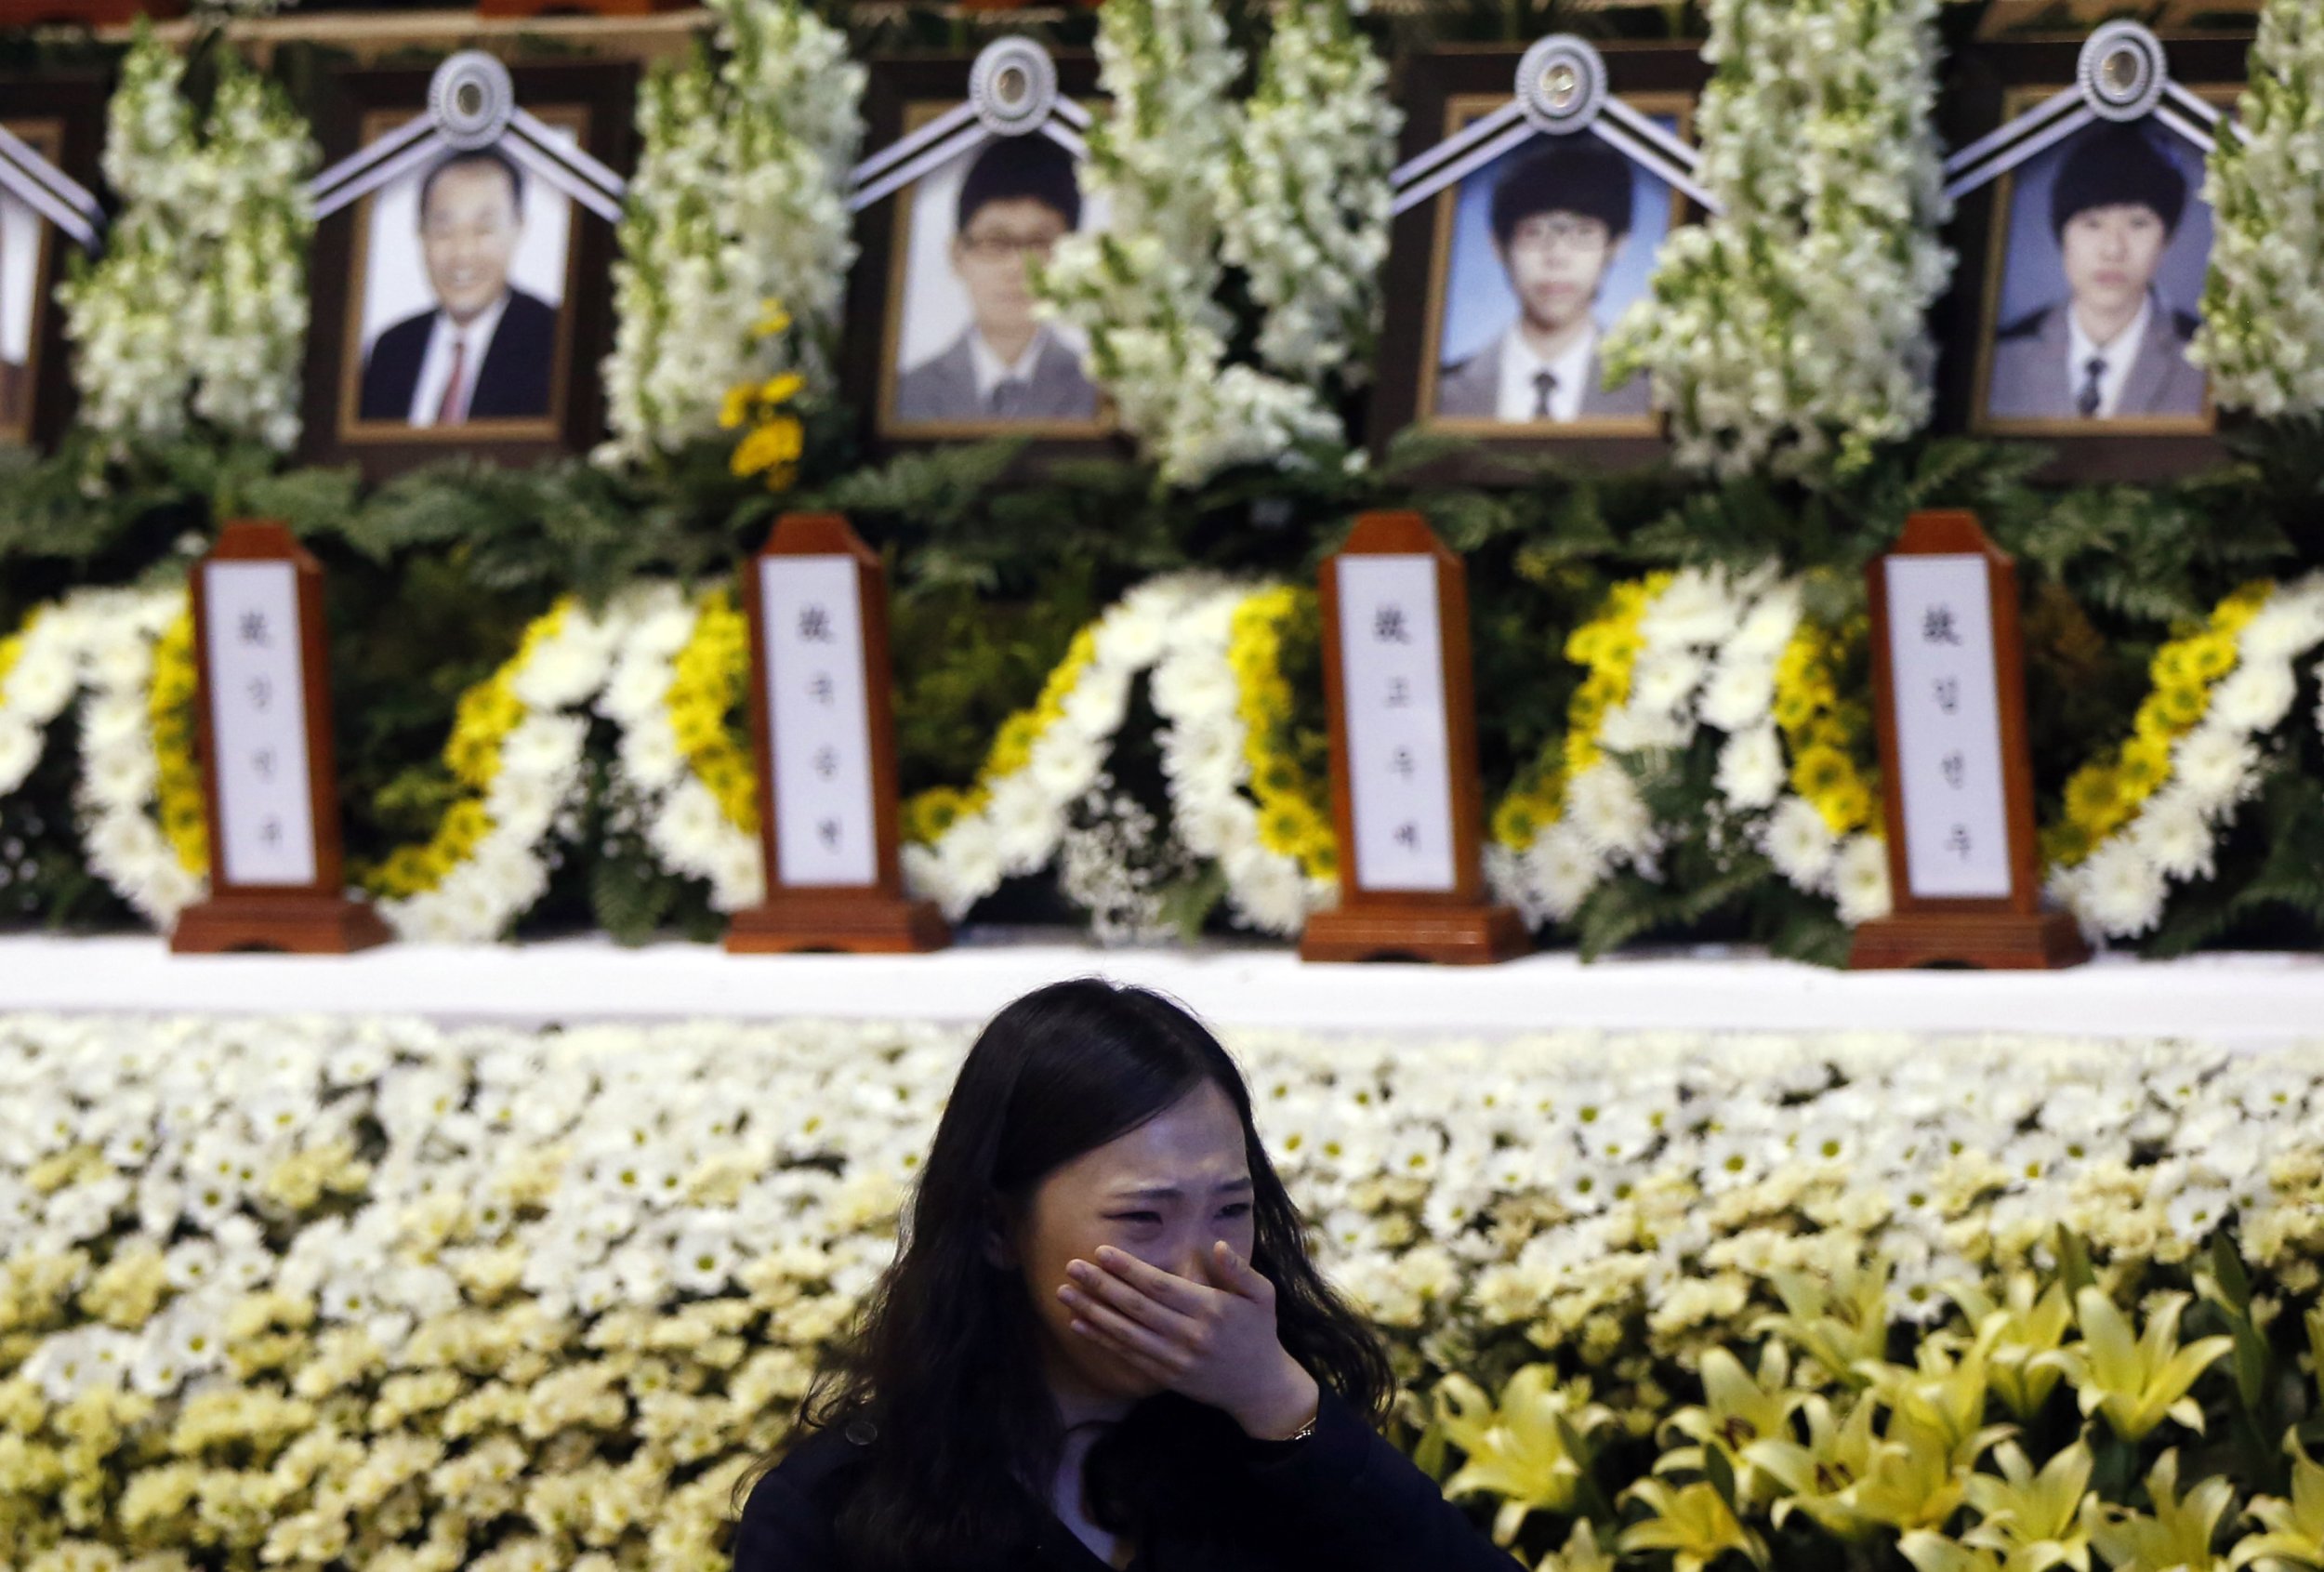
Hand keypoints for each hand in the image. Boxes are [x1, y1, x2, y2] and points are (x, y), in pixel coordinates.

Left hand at [1058, 1240, 1320, 1440]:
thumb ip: (1239, 1270)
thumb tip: (1218, 1245)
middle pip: (1136, 1307)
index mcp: (1210, 1309)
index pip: (1160, 1285)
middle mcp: (1189, 1334)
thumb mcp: (1262, 1296)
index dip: (1129, 1268)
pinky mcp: (1166, 1376)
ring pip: (1125, 1333)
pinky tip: (1079, 1324)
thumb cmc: (1259, 1333)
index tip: (1102, 1252)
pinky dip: (1101, 1340)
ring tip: (1064, 1293)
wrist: (1261, 1388)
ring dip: (1092, 1311)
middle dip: (1101, 1285)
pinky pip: (1127, 1355)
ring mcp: (1175, 1358)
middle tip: (1071, 1266)